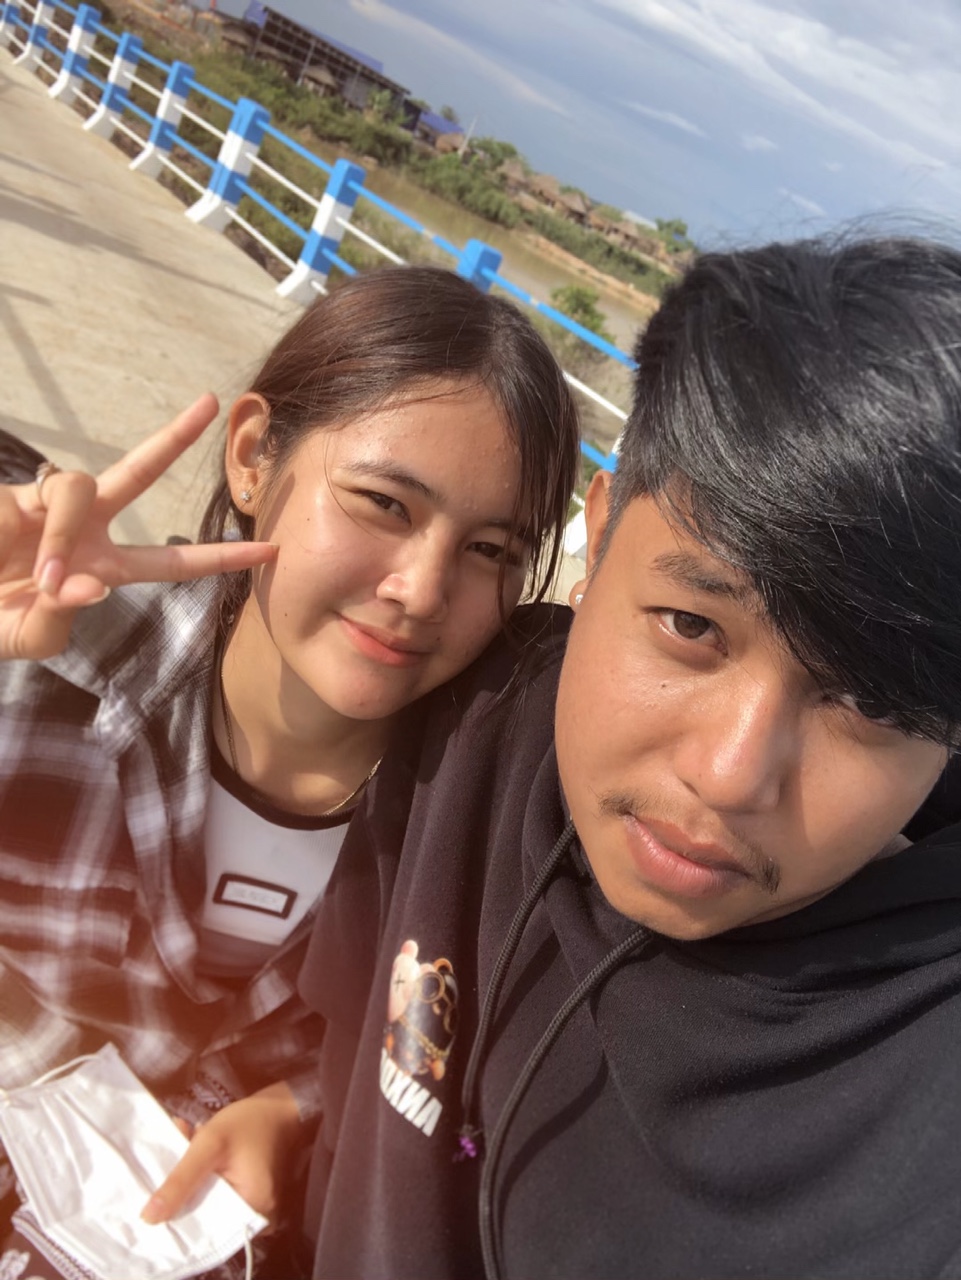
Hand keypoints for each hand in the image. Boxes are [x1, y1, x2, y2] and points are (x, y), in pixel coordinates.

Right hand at [0, 395, 275, 660]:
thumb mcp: (31, 638)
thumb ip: (62, 619)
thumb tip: (92, 586)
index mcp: (101, 569)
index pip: (172, 563)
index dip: (221, 558)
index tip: (272, 550)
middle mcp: (85, 531)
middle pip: (139, 473)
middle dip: (174, 438)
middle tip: (213, 402)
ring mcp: (52, 507)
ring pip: (87, 488)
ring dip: (71, 540)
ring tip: (45, 581)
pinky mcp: (19, 495)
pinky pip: (56, 501)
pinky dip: (55, 535)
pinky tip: (38, 566)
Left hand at [141, 1082, 302, 1226]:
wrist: (280, 1104)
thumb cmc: (249, 1122)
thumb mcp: (210, 1145)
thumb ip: (181, 1181)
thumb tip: (149, 1219)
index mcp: (255, 1211)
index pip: (206, 1228)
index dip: (179, 1215)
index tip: (156, 1197)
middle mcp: (259, 1216)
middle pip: (207, 1214)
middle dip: (185, 1189)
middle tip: (170, 1159)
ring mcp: (256, 1204)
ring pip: (211, 1201)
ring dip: (193, 1177)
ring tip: (184, 1142)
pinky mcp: (251, 1192)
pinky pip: (221, 1192)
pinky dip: (206, 1175)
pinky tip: (195, 1146)